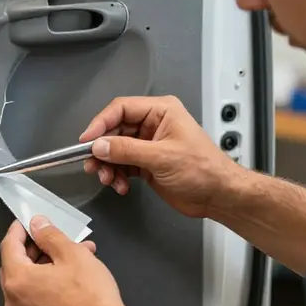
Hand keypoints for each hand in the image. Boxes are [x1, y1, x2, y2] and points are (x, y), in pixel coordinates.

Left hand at [0, 216, 121, 305]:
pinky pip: (35, 301)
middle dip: (35, 249)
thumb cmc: (89, 294)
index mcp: (16, 280)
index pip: (8, 246)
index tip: (30, 220)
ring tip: (76, 256)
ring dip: (46, 267)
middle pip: (15, 266)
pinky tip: (72, 281)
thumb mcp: (72, 254)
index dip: (19, 229)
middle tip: (56, 239)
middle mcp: (12, 302)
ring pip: (28, 284)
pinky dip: (47, 287)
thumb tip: (36, 224)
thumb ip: (49, 235)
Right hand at [80, 95, 239, 218]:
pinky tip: (120, 185)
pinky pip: (122, 164)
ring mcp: (148, 144)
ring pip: (115, 149)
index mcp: (161, 111)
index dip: (101, 123)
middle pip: (114, 130)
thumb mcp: (162, 157)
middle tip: (92, 164)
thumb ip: (127, 150)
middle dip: (102, 149)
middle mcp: (153, 124)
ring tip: (108, 179)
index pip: (121, 109)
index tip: (86, 140)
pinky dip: (117, 175)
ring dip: (108, 165)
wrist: (219, 196)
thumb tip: (99, 146)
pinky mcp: (146, 162)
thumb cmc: (204, 170)